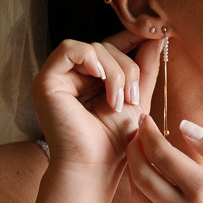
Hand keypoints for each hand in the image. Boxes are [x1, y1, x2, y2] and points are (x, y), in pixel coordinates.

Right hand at [32, 32, 160, 169]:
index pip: (112, 46)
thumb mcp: (137, 98)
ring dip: (114, 72)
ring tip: (117, 101)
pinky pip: (70, 49)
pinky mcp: (45, 80)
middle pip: (105, 46)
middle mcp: (73, 75)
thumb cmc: (114, 142)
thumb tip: (157, 37)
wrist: (95, 167)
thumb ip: (145, 68)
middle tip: (131, 98)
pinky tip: (101, 82)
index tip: (157, 35)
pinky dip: (91, 60)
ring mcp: (58, 76)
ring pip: (93, 47)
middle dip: (127, 68)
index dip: (132, 39)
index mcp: (92, 79)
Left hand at [125, 116, 202, 202]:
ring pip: (139, 196)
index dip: (148, 133)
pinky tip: (153, 176)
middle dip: (133, 149)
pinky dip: (144, 190)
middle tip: (135, 131)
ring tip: (139, 151)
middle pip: (141, 175)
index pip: (161, 155)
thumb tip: (184, 126)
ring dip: (133, 170)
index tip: (145, 118)